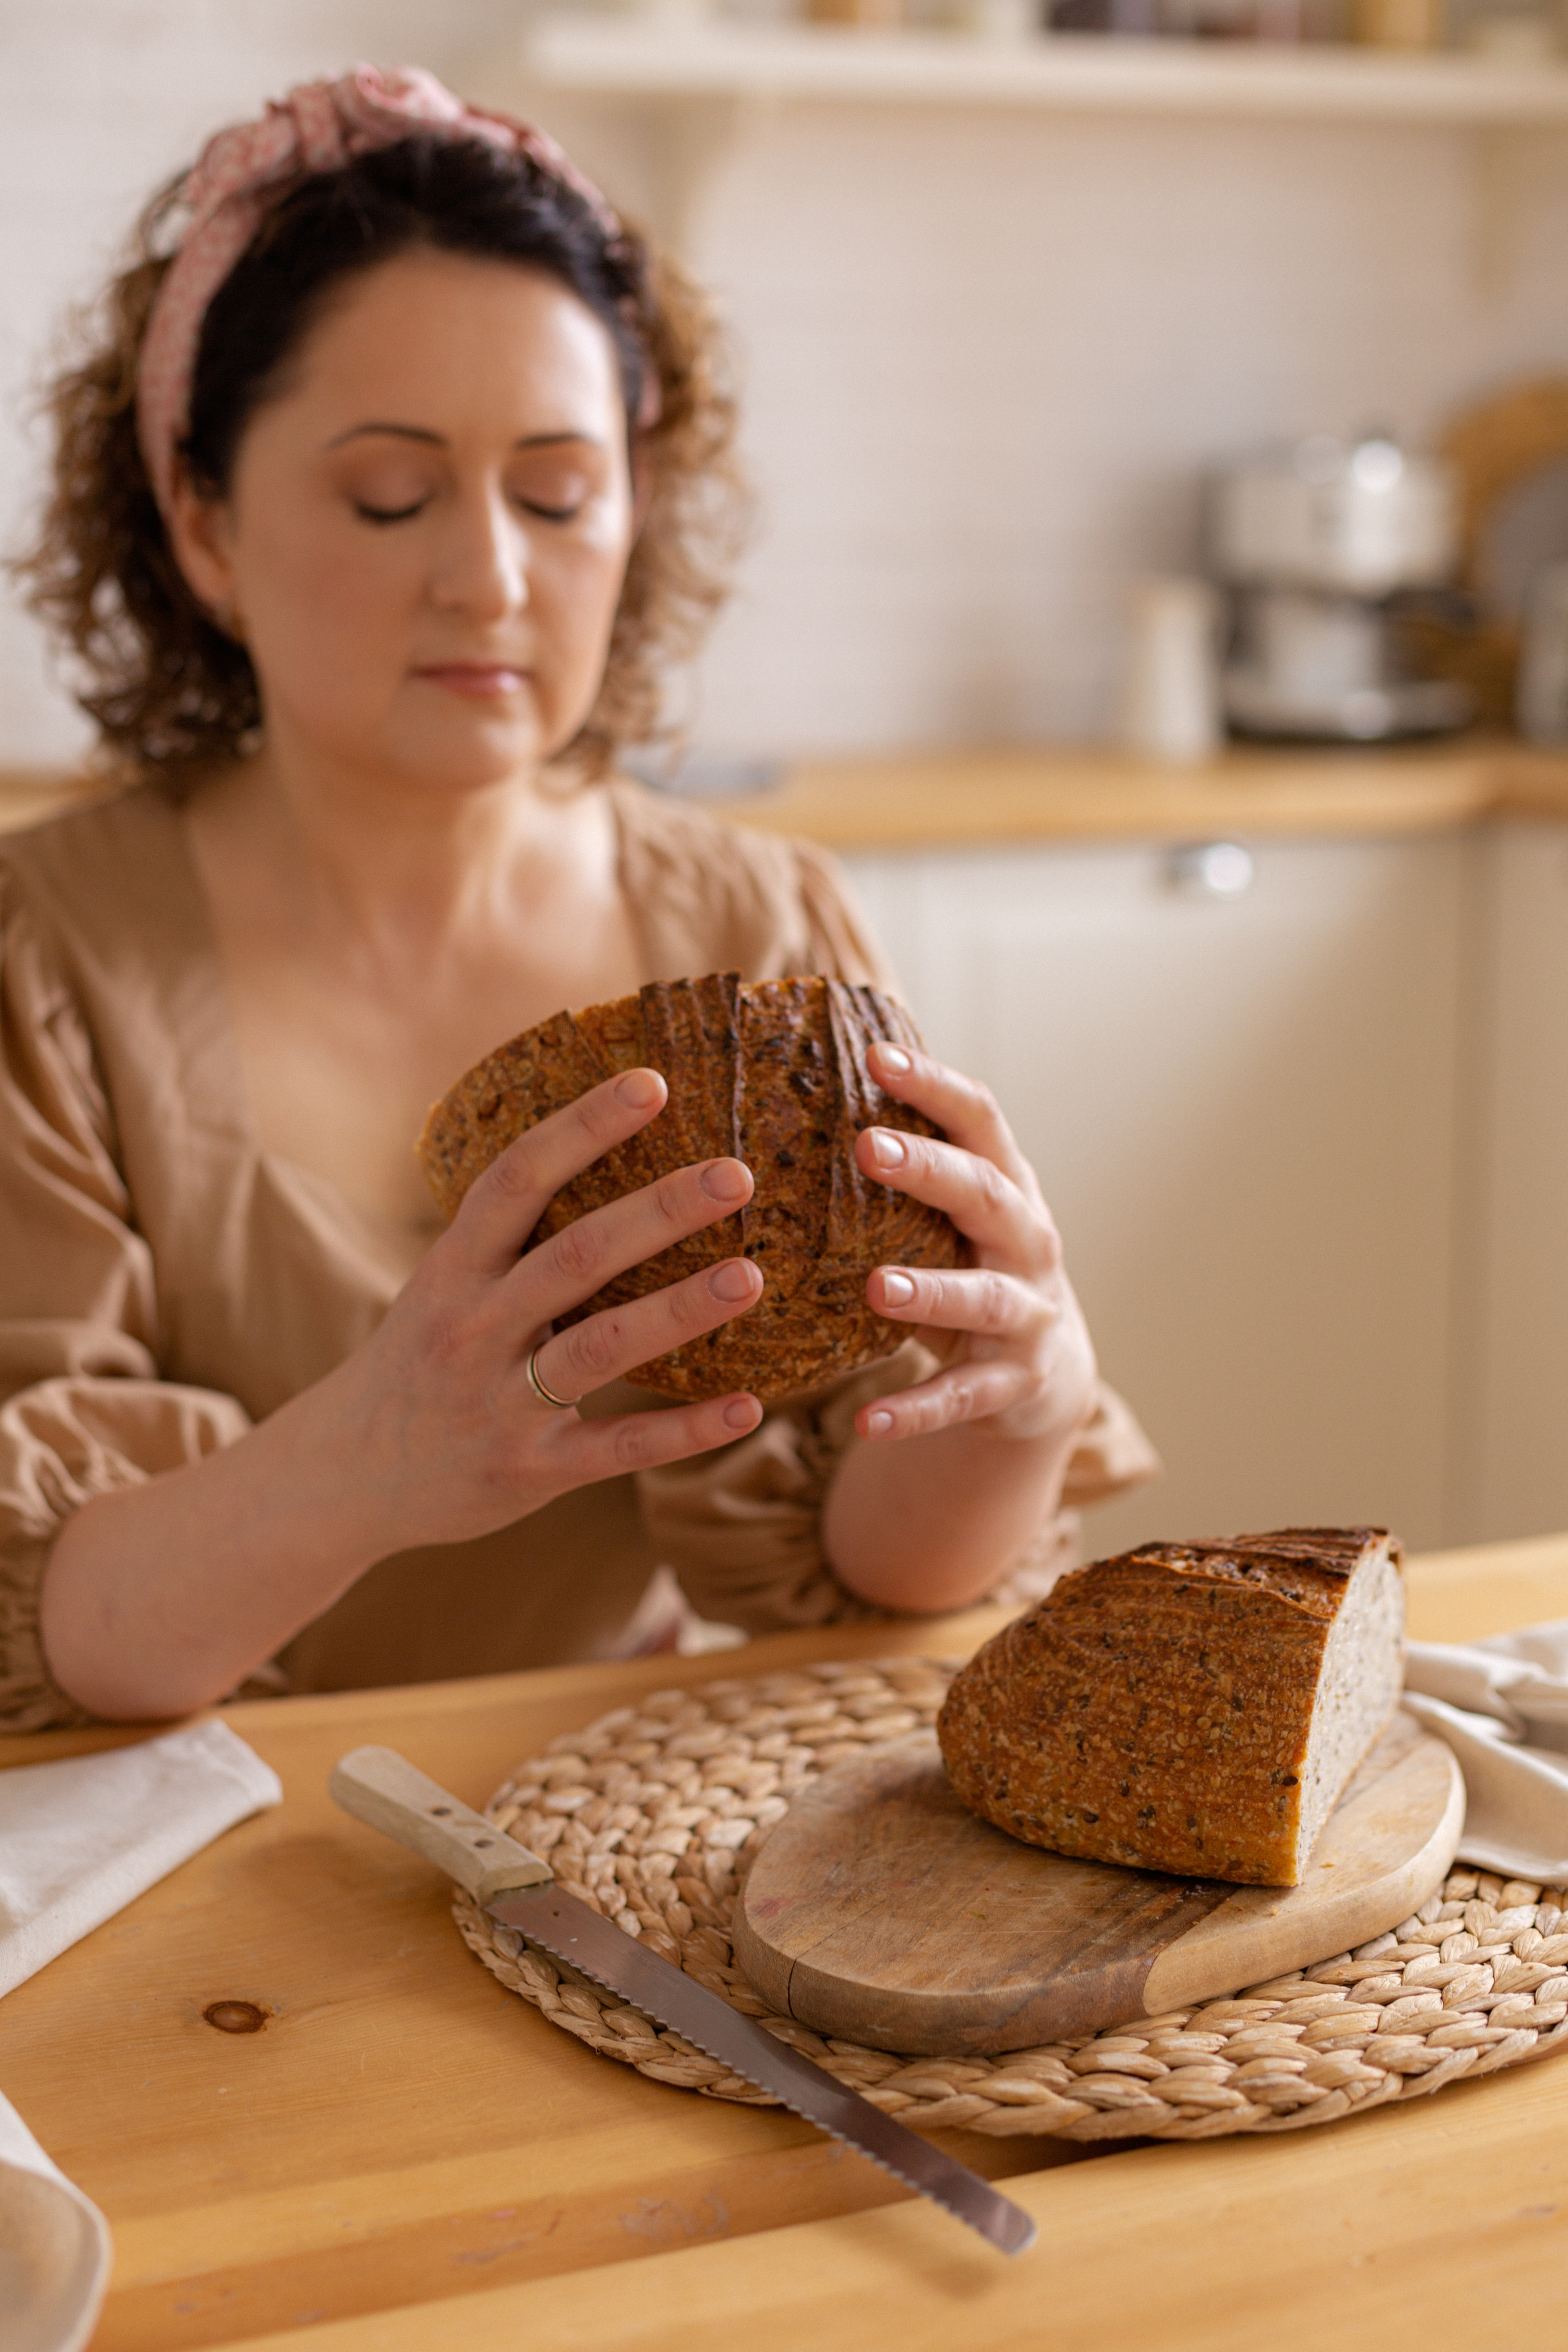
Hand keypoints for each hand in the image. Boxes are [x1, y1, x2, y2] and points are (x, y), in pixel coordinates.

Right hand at [334, 1066, 764, 1552]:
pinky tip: (748, 1408)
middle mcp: (474, 1326)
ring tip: (750, 1277)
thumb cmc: (419, 1362)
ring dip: (680, 1310)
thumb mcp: (443, 1286)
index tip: (652, 1083)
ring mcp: (501, 1400)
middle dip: (659, 1212)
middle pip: (575, 1255)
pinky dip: (685, 1432)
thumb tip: (605, 1153)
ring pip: (601, 1346)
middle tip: (735, 1174)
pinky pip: (618, 1447)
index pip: (519, 1178)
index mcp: (454, 1268)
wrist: (344, 1476)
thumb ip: (510, 1238)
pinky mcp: (531, 1469)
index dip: (584, 1127)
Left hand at [851, 1042, 1096, 1448]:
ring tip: (878, 1288)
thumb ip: (905, 1166)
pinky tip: (868, 1420)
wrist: (1044, 1372)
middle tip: (869, 1146)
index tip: (876, 1053)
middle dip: (931, 1171)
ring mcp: (1026, 1316)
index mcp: (1006, 1185)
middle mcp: (1027, 1242)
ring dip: (932, 1292)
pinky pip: (961, 1398)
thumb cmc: (971, 1266)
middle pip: (987, 1196)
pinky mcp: (1013, 1384)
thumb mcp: (950, 1214)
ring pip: (984, 1299)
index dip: (934, 1085)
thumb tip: (804, 1081)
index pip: (980, 1120)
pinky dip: (917, 1410)